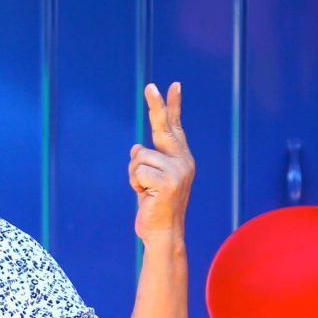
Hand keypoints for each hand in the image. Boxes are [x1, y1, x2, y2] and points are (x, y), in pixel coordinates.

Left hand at [129, 82, 193, 242]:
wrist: (163, 233)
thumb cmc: (155, 206)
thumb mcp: (149, 180)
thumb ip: (147, 162)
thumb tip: (136, 148)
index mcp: (180, 157)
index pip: (174, 127)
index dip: (172, 106)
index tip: (174, 84)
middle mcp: (183, 160)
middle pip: (164, 127)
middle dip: (157, 105)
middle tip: (150, 85)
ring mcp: (178, 171)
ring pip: (139, 157)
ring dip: (133, 176)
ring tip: (145, 192)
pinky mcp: (168, 182)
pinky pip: (138, 172)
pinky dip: (135, 184)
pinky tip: (145, 196)